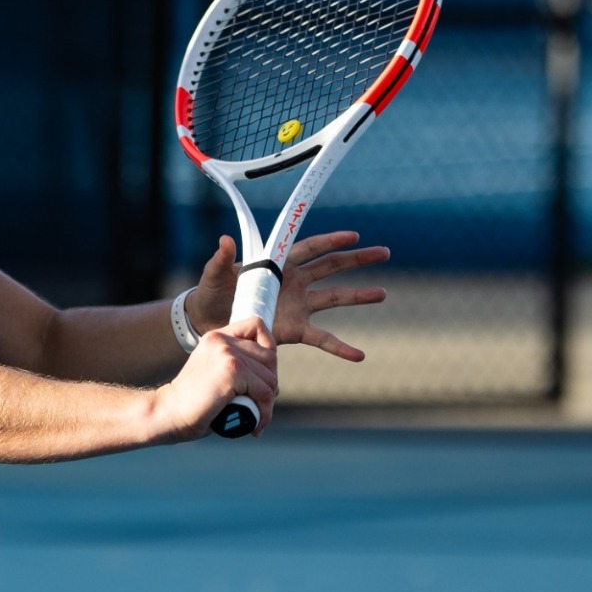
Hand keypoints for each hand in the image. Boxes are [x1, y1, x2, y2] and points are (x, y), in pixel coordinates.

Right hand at [157, 316, 278, 439]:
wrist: (167, 414)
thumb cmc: (192, 403)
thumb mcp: (213, 373)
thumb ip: (234, 365)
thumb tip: (272, 378)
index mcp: (216, 337)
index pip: (256, 326)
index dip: (268, 348)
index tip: (260, 375)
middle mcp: (222, 340)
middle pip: (270, 357)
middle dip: (269, 384)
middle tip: (257, 404)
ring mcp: (227, 354)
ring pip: (270, 378)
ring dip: (267, 403)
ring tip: (255, 418)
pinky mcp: (232, 371)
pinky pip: (264, 392)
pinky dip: (264, 412)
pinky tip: (255, 425)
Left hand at [186, 231, 389, 361]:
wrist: (207, 322)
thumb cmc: (211, 293)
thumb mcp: (213, 276)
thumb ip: (220, 260)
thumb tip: (225, 240)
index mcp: (277, 264)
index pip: (308, 248)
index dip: (330, 241)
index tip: (354, 236)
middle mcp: (293, 282)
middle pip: (331, 266)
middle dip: (357, 259)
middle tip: (384, 252)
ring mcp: (297, 305)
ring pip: (334, 297)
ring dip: (359, 295)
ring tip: (382, 294)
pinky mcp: (294, 329)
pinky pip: (322, 338)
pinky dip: (340, 347)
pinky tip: (359, 355)